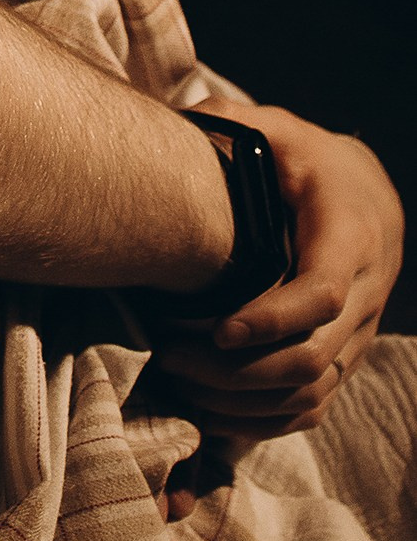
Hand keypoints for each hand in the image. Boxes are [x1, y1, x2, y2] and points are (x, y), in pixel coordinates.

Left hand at [155, 100, 403, 439]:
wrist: (369, 199)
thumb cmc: (311, 163)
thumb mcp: (280, 131)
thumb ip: (235, 122)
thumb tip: (180, 118)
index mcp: (350, 239)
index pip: (323, 293)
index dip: (273, 319)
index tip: (218, 328)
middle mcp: (364, 298)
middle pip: (312, 358)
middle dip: (238, 369)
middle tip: (170, 355)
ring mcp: (356, 338)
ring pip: (311, 394)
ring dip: (242, 400)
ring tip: (176, 381)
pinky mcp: (343, 362)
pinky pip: (311, 410)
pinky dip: (261, 422)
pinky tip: (207, 412)